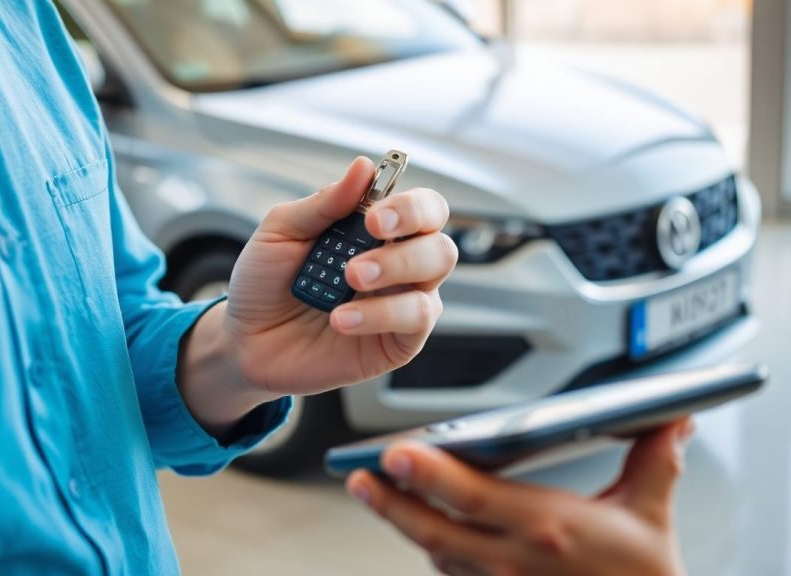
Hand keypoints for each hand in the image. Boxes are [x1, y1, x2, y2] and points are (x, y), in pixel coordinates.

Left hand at [226, 156, 456, 395]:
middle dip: (411, 230)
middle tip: (370, 234)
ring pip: (435, 275)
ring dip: (396, 267)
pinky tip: (342, 318)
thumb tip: (364, 167)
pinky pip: (415, 321)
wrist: (244, 338)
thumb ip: (324, 203)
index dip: (410, 205)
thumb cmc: (265, 283)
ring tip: (349, 277)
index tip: (375, 213)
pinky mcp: (397, 343)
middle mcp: (398, 264)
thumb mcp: (281, 232)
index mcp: (376, 232)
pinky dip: (381, 314)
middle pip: (441, 240)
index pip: (422, 208)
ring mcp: (400, 303)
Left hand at [346, 418, 694, 575]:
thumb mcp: (652, 517)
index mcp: (546, 528)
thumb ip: (655, 463)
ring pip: (435, 551)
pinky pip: (451, 572)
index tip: (395, 453)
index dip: (429, 474)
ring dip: (400, 522)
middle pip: (434, 529)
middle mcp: (514, 561)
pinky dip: (431, 546)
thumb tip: (672, 419)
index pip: (472, 497)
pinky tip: (414, 522)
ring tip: (370, 489)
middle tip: (357, 475)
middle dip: (390, 502)